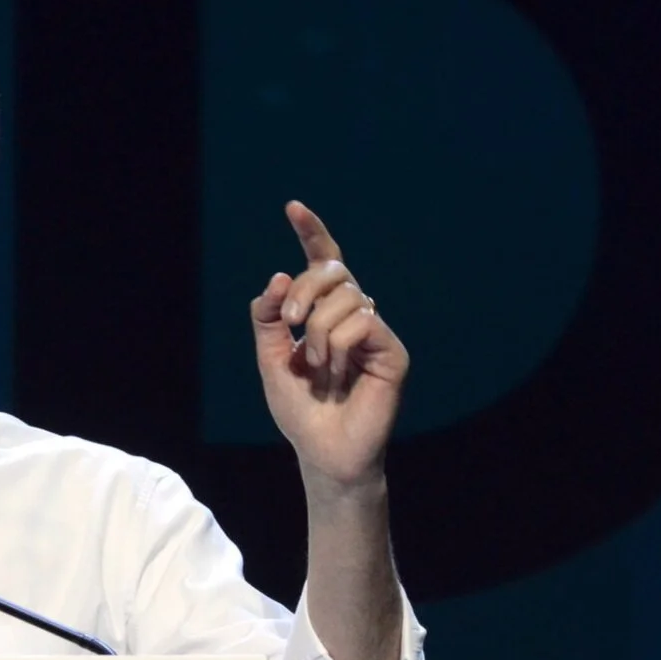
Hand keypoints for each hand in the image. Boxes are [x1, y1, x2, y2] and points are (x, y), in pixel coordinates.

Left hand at [248, 201, 407, 493]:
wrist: (323, 452)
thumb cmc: (300, 410)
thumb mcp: (270, 360)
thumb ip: (268, 318)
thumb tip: (278, 275)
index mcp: (325, 314)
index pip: (324, 263)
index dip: (312, 234)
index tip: (292, 207)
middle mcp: (354, 315)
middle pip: (334, 271)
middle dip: (304, 289)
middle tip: (290, 321)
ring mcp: (376, 331)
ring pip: (345, 297)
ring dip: (317, 333)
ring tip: (317, 368)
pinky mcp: (393, 350)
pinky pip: (362, 322)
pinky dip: (337, 347)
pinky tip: (337, 374)